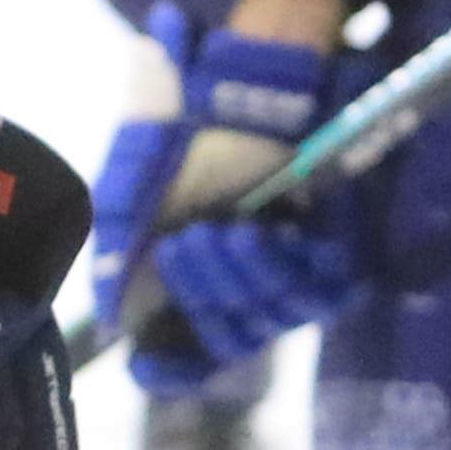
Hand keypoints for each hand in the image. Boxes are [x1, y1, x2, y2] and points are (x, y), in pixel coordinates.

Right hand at [86, 0, 384, 392]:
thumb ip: (120, 234)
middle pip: (227, 337)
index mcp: (187, 283)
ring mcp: (289, 278)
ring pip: (272, 319)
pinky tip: (266, 232)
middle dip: (202, 293)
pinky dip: (289, 272)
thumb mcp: (133, 173)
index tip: (150, 362)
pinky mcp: (337, 259)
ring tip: (228, 232)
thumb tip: (113, 313)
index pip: (178, 363)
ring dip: (243, 282)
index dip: (168, 373)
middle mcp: (239, 289)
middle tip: (186, 242)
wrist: (244, 76)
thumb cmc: (185, 128)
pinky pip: (320, 292)